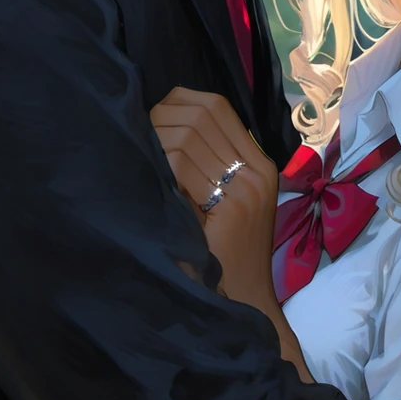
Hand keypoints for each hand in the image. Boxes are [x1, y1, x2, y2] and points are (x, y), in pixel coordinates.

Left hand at [151, 88, 278, 310]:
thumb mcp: (227, 201)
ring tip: (143, 154)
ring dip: (158, 141)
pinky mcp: (234, 205)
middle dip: (164, 118)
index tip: (156, 113)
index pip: (219, 106)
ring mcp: (248, 186)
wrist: (246, 298)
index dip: (181, 102)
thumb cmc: (228, 253)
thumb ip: (211, 166)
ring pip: (191, 137)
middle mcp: (258, 169)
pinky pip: (185, 167)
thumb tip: (167, 127)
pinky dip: (163, 165)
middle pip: (203, 116)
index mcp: (259, 163)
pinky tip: (152, 177)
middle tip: (141, 132)